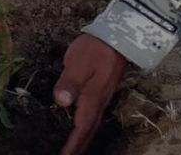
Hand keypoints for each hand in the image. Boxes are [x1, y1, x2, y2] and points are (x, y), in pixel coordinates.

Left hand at [55, 34, 130, 154]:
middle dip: (78, 147)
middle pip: (88, 131)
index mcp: (91, 98)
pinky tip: (81, 125)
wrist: (119, 37)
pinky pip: (94, 116)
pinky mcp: (103, 90)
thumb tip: (61, 101)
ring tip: (73, 149)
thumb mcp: (77, 62)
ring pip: (92, 124)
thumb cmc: (95, 48)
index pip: (81, 128)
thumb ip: (69, 82)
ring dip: (83, 139)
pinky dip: (87, 127)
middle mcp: (99, 102)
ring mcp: (103, 97)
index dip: (72, 145)